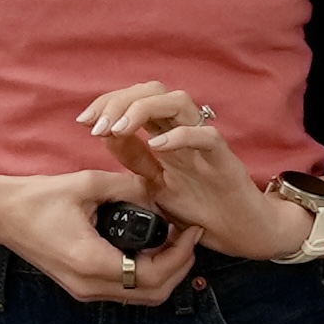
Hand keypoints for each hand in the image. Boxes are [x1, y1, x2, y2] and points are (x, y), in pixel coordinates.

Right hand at [0, 167, 199, 305]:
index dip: (181, 255)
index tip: (192, 228)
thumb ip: (129, 186)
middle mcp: (90, 285)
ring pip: (141, 296)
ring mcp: (84, 291)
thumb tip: (161, 189)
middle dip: (180, 267)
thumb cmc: (38, 197)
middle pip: (154, 294)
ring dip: (165, 272)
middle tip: (188, 235)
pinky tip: (150, 246)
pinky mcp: (81, 287)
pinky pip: (124, 290)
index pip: (154, 275)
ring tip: (174, 239)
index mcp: (92, 262)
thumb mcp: (87, 183)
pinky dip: (145, 274)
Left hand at [77, 81, 308, 261]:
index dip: (107, 103)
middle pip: (154, 91)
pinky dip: (180, 136)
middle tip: (96, 125)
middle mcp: (185, 131)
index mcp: (167, 134)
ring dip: (144, 109)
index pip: (136, 99)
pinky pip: (205, 136)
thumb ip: (134, 159)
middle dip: (120, 101)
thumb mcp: (155, 184)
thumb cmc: (200, 208)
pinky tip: (157, 146)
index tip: (84, 121)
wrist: (240, 232)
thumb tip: (105, 134)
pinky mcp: (225, 160)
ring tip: (119, 129)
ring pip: (179, 102)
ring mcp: (205, 143)